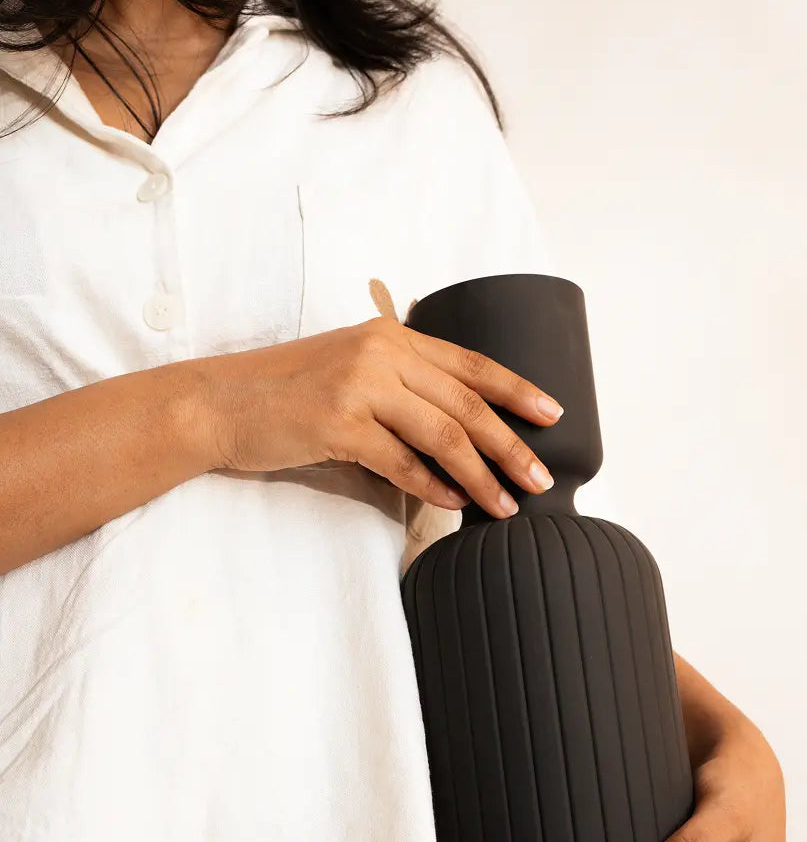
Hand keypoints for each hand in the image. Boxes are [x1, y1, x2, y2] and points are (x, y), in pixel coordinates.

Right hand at [192, 316, 563, 518]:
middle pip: (466, 404)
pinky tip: (453, 503)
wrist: (219, 401)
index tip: (552, 414)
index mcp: (391, 336)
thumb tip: (455, 425)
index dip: (517, 389)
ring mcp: (360, 386)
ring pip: (443, 435)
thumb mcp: (349, 365)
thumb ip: (398, 379)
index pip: (471, 362)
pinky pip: (402, 461)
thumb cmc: (287, 390)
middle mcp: (382, 353)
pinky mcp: (338, 423)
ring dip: (481, 475)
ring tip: (504, 505)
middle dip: (511, 445)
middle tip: (540, 478)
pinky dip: (433, 486)